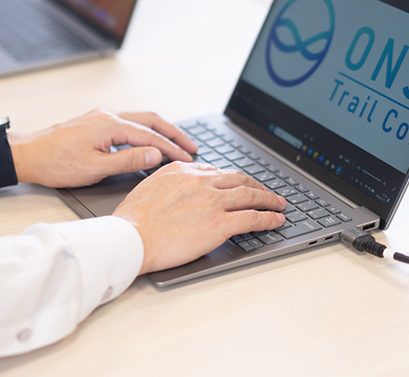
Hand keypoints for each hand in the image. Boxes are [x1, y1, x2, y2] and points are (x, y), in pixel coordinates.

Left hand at [9, 109, 197, 187]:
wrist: (28, 154)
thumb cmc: (56, 163)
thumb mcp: (95, 168)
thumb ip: (129, 160)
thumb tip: (156, 155)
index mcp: (112, 125)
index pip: (151, 136)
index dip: (172, 149)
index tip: (187, 159)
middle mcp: (110, 115)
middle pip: (153, 120)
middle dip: (175, 133)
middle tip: (192, 147)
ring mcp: (104, 115)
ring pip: (143, 117)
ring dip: (163, 129)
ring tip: (178, 142)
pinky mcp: (98, 119)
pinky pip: (131, 119)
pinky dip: (148, 127)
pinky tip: (151, 136)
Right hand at [113, 162, 286, 273]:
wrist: (129, 237)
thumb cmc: (132, 219)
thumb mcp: (150, 186)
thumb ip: (170, 180)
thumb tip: (180, 185)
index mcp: (184, 170)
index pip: (217, 171)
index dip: (234, 179)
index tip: (240, 184)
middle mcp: (202, 181)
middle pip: (239, 179)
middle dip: (257, 185)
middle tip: (267, 192)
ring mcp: (212, 201)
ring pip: (250, 195)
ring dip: (269, 199)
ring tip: (279, 204)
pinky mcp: (219, 223)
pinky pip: (252, 218)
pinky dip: (268, 218)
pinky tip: (276, 220)